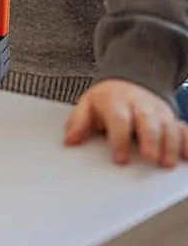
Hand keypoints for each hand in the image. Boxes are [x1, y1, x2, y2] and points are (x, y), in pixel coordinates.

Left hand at [65, 79, 187, 167]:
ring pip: (169, 126)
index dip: (120, 139)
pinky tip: (186, 157)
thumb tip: (69, 141)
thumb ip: (78, 122)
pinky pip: (184, 129)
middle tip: (149, 159)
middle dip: (150, 140)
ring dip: (170, 145)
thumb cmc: (108, 100)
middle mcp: (140, 105)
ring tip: (165, 164)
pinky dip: (187, 143)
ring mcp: (159, 111)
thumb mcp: (88, 104)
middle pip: (148, 121)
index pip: (119, 119)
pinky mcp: (172, 118)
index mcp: (116, 101)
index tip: (120, 159)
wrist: (129, 81)